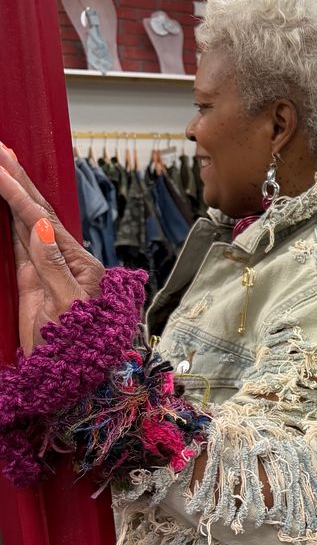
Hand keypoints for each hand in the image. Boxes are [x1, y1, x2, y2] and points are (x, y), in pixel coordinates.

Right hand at [0, 143, 104, 352]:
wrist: (75, 380)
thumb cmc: (81, 347)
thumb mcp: (70, 307)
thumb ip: (53, 267)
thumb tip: (41, 228)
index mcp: (80, 264)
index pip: (44, 220)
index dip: (20, 193)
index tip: (0, 167)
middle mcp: (66, 260)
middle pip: (38, 213)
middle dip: (18, 181)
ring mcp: (48, 269)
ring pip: (27, 223)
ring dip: (14, 194)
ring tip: (1, 164)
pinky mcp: (34, 282)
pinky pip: (20, 243)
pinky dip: (11, 219)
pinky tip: (6, 201)